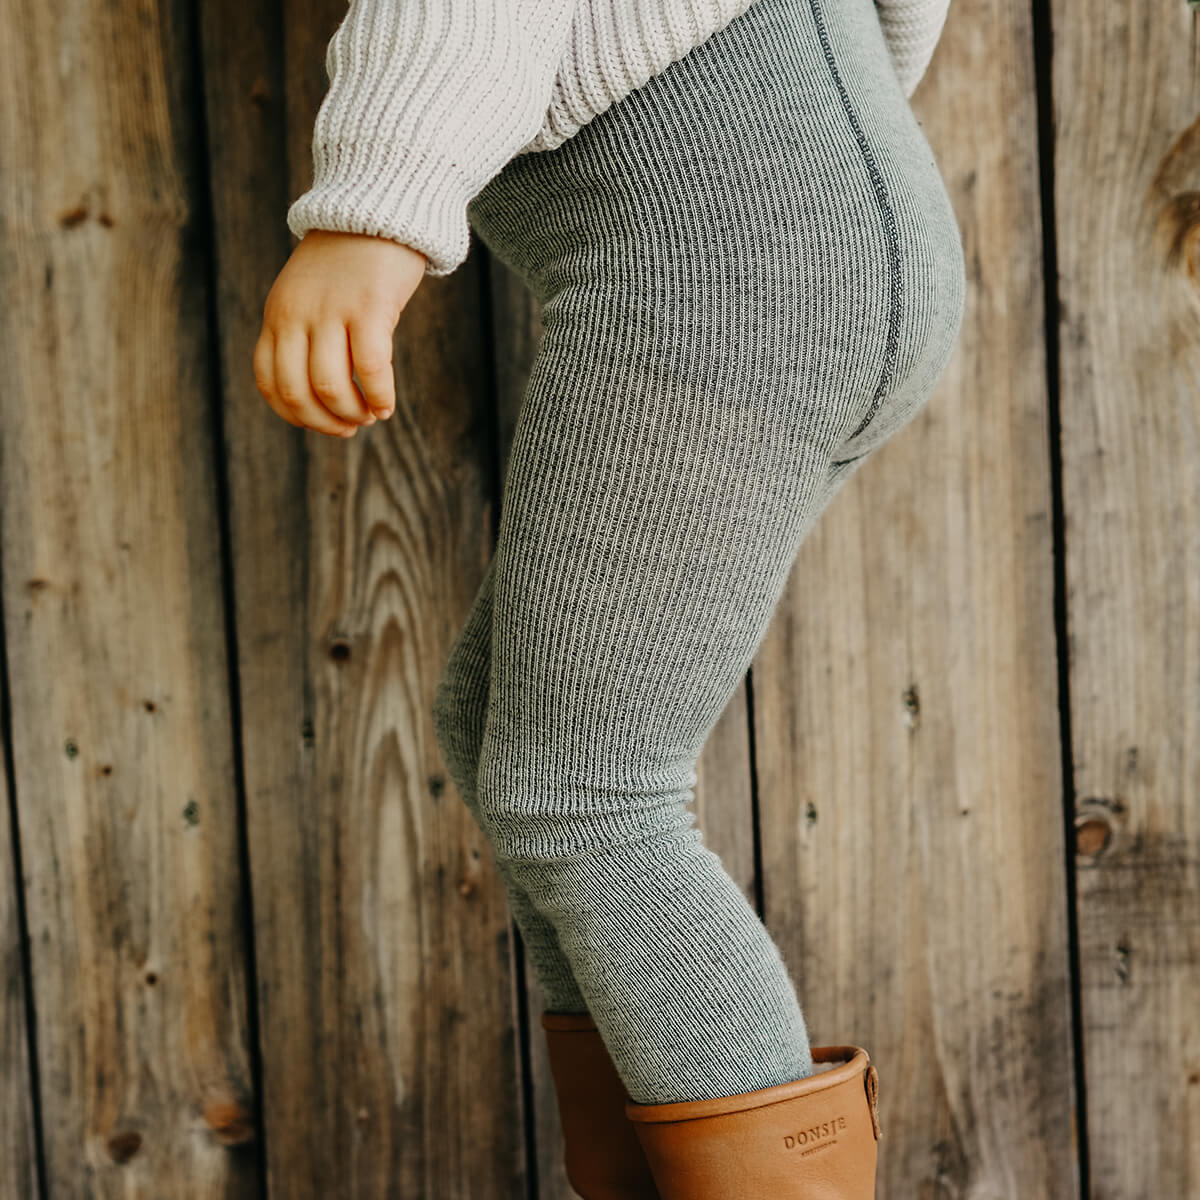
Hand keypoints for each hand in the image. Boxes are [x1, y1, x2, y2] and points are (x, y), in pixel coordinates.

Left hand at [253, 230, 426, 436]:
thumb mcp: (309, 294)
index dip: (294, 415)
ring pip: (330, 386)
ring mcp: (331, 311)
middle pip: (296, 391)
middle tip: (348, 428)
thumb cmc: (349, 259)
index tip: (322, 423)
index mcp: (278, 314)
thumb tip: (318, 393)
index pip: (270, 382)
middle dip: (323, 422)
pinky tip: (386, 405)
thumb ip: (304, 333)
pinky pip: (370, 368)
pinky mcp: (369, 307)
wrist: (378, 209)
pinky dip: (379, 395)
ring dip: (351, 413)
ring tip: (369, 415)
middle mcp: (297, 314)